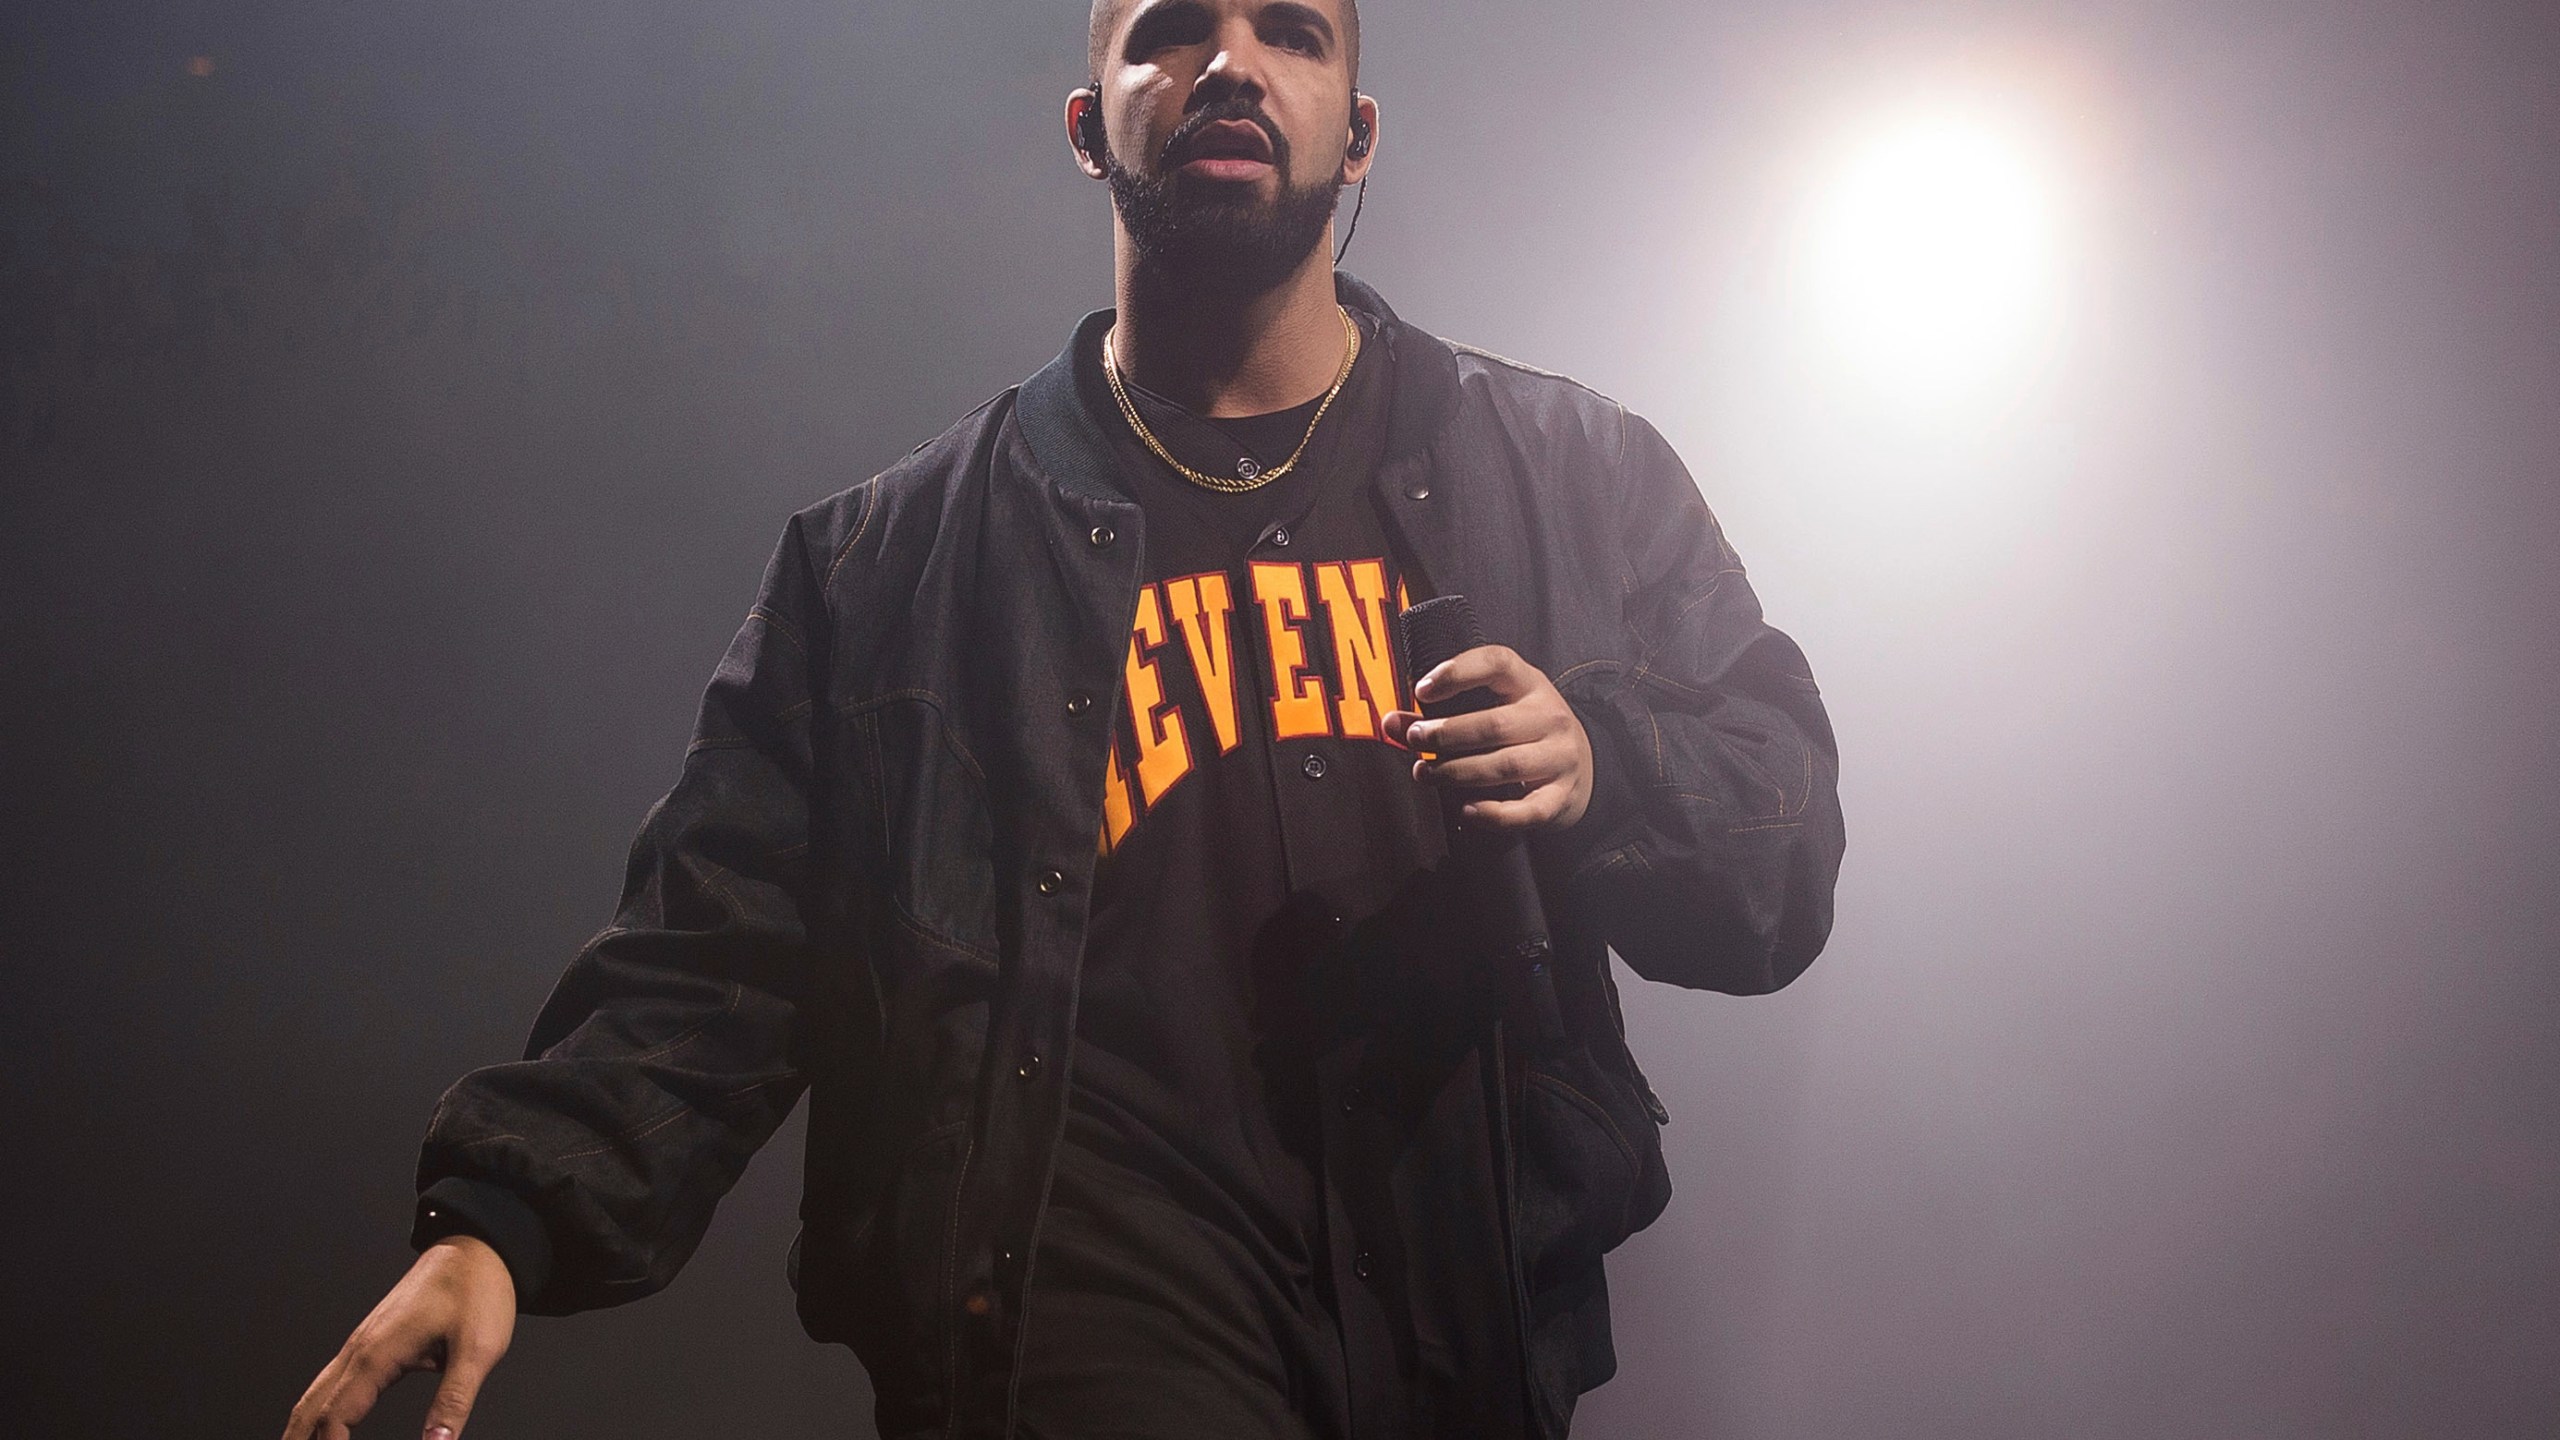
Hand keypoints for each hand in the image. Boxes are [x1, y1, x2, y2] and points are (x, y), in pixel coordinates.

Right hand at [284, 1235, 516, 1439]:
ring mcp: (361, 1345)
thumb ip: (454, 1401)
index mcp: (377, 1354)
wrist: (475, 1248)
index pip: (334, 1417)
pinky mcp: (371, 1344)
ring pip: (314, 1397)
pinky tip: (319, 1431)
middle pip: (309, 1410)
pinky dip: (317, 1413)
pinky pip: (330, 1385)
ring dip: (300, 1431)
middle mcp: (358, 1350)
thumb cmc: (477, 1291)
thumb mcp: (478, 1350)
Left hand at [1383, 644, 1592, 830]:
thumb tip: (1390, 723)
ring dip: (1458, 772)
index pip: (1497, 663)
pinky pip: (1526, 810)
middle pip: (1495, 724)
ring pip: (1506, 765)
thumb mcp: (1493, 709)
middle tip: (1414, 739)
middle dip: (1447, 733)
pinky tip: (1466, 811)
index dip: (1457, 671)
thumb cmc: (1524, 733)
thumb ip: (1439, 715)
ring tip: (1427, 773)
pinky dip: (1493, 814)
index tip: (1421, 690)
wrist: (1585, 767)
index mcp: (1530, 684)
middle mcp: (1550, 717)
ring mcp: (1560, 757)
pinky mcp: (1561, 796)